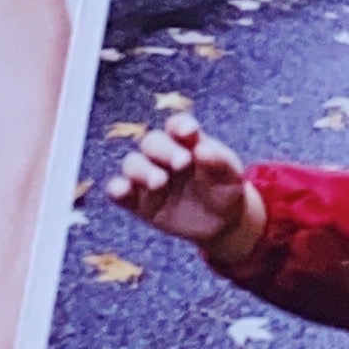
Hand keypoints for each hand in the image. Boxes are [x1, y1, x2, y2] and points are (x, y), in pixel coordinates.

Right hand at [105, 110, 261, 260]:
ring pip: (132, 163)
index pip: (177, 125)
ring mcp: (148, 177)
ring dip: (141, 170)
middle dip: (163, 150)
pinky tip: (123, 191)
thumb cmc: (225, 191)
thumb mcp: (231, 176)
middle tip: (182, 163)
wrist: (221, 222)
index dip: (180, 126)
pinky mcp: (138, 201)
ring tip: (160, 182)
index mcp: (187, 142)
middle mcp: (164, 155)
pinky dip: (117, 189)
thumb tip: (202, 149)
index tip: (190, 132)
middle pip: (152, 142)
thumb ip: (220, 161)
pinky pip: (118, 191)